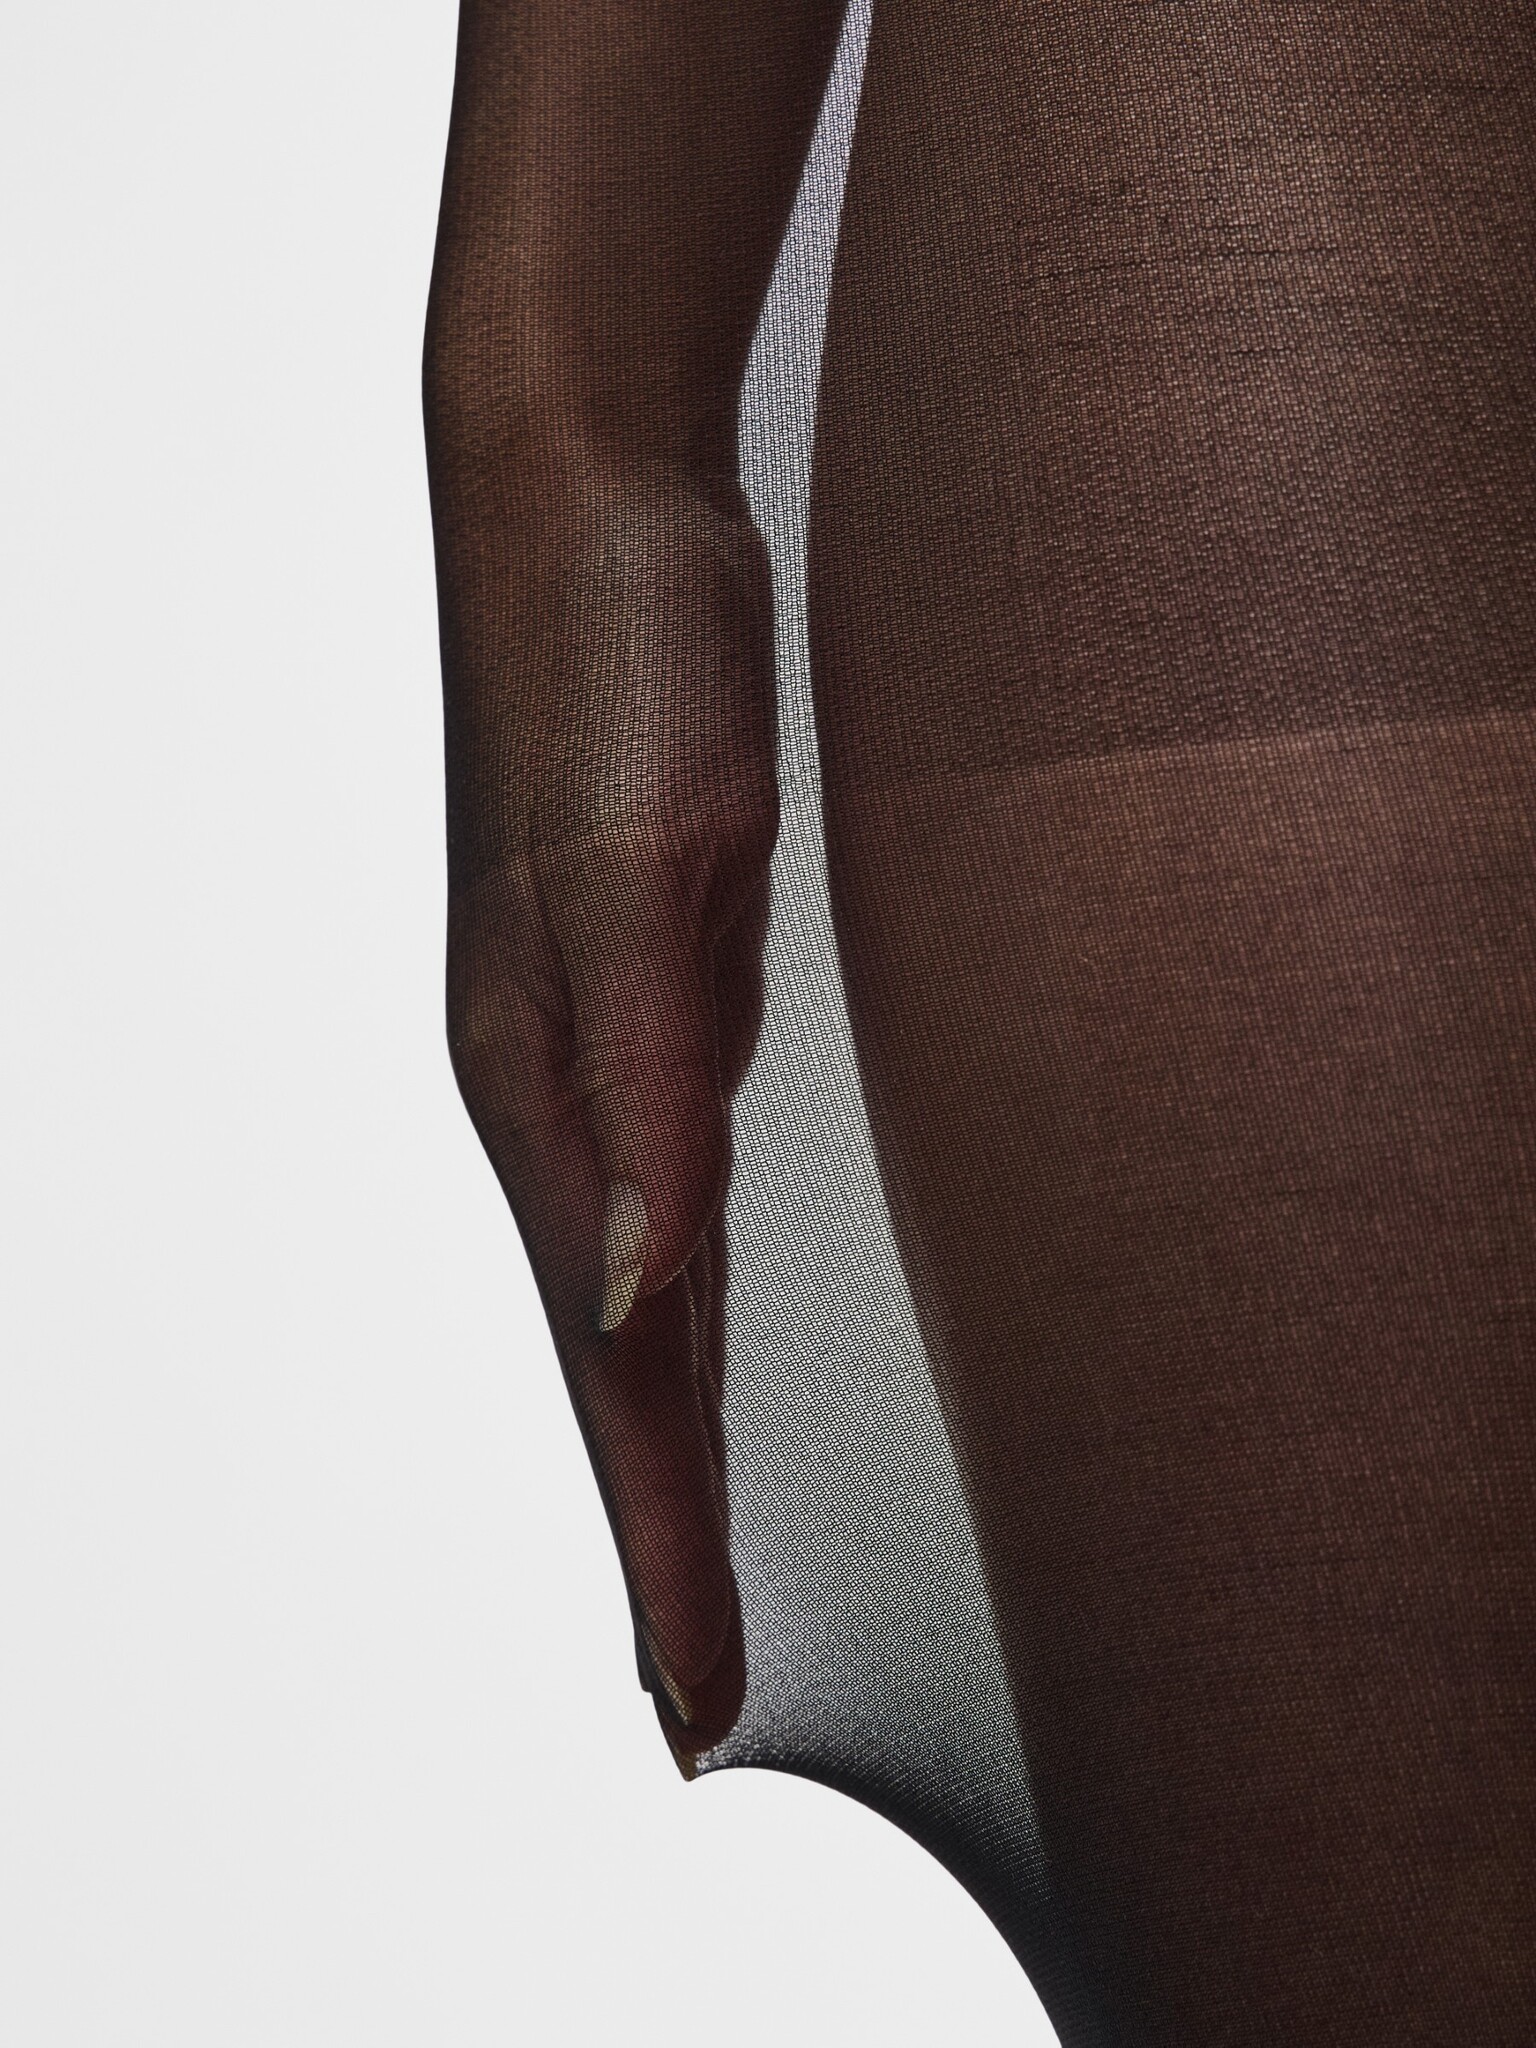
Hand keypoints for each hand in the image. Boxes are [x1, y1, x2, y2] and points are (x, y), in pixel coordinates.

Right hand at [443, 479, 777, 1756]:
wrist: (591, 499)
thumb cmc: (615, 665)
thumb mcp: (644, 868)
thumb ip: (643, 1079)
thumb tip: (635, 1293)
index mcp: (551, 1083)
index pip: (617, 1365)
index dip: (659, 1536)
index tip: (692, 1699)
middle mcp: (566, 1087)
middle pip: (620, 1357)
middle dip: (661, 1530)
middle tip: (699, 1685)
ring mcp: (602, 1039)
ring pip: (642, 1288)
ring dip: (666, 1431)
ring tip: (700, 1549)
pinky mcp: (647, 982)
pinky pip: (669, 1189)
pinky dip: (687, 1304)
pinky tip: (697, 1322)